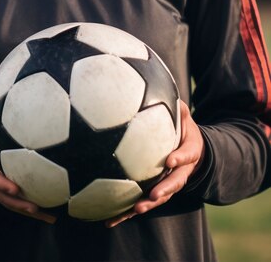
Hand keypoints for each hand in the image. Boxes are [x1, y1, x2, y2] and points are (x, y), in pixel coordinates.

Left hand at [106, 100, 204, 227]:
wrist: (192, 150)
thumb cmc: (183, 127)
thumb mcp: (184, 114)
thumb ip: (175, 103)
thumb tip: (160, 82)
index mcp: (190, 151)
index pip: (186, 155)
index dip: (179, 158)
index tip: (170, 159)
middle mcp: (180, 171)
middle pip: (174, 184)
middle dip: (164, 190)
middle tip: (153, 196)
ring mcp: (168, 183)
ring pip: (159, 198)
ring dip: (146, 206)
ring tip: (133, 211)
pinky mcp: (154, 191)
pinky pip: (141, 202)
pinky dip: (126, 213)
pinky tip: (108, 220)